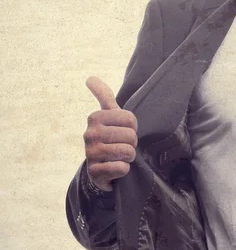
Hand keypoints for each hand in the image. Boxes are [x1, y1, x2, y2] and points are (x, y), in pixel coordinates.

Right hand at [83, 76, 137, 191]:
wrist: (100, 168)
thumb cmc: (110, 136)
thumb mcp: (109, 115)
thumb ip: (103, 95)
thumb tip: (90, 77)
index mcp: (95, 118)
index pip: (131, 119)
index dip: (133, 128)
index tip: (123, 132)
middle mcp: (89, 134)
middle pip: (131, 136)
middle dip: (132, 144)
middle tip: (121, 146)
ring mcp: (90, 154)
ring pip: (128, 152)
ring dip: (128, 157)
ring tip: (118, 156)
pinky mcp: (94, 172)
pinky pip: (122, 168)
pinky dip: (123, 170)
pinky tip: (114, 168)